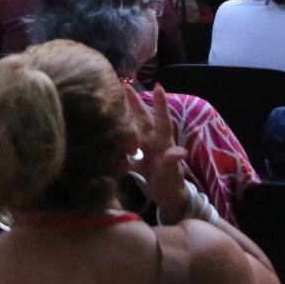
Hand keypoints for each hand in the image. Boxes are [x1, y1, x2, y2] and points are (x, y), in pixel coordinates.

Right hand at [124, 84, 188, 222]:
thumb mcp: (172, 176)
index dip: (160, 104)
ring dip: (124, 113)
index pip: (162, 120)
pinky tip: (105, 126)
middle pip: (142, 117)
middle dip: (134, 101)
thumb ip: (172, 163)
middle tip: (124, 84)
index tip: (158, 86)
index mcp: (163, 142)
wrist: (166, 199)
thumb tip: (180, 151)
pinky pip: (124, 143)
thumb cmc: (172, 185)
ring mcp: (142, 148)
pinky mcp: (133, 158)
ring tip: (113, 99)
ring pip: (132, 127)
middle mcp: (152, 141)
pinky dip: (116, 134)